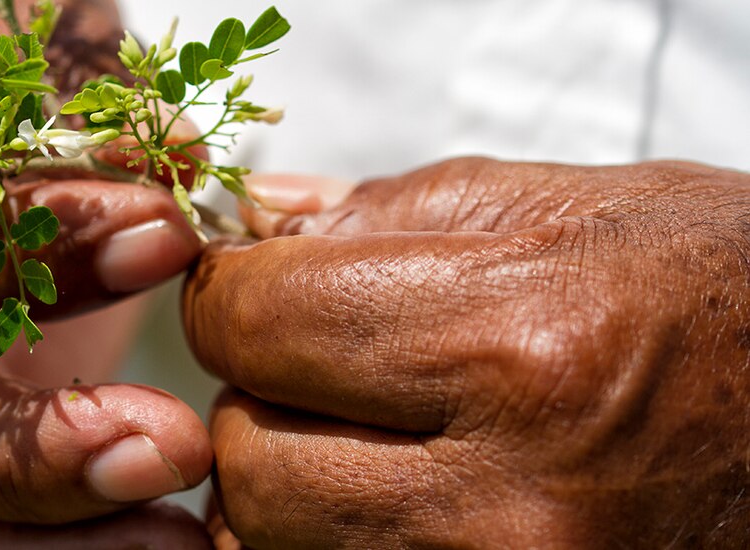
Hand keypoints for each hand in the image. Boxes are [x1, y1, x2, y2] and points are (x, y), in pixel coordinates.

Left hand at [183, 158, 749, 547]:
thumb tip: (263, 218)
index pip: (260, 326)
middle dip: (254, 399)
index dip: (231, 297)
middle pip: (252, 459)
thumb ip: (396, 209)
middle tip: (309, 367)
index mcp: (518, 344)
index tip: (251, 288)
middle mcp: (508, 498)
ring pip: (276, 546)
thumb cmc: (727, 296)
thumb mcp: (580, 209)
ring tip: (361, 434)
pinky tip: (388, 494)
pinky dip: (332, 539)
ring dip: (287, 482)